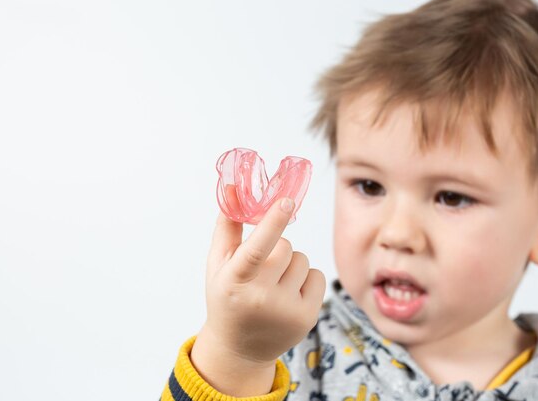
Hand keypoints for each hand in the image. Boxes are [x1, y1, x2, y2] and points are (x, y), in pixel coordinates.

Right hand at [190, 190, 325, 395]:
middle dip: (277, 247)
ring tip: (275, 283)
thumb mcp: (218, 264)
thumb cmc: (227, 297)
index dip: (272, 222)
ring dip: (291, 263)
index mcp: (235, 281)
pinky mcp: (308, 317)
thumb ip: (228, 225)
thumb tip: (233, 187)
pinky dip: (306, 279)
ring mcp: (286, 310)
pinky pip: (318, 276)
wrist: (239, 349)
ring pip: (303, 260)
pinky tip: (289, 294)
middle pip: (285, 247)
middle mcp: (260, 298)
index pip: (256, 249)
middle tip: (264, 265)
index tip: (286, 201)